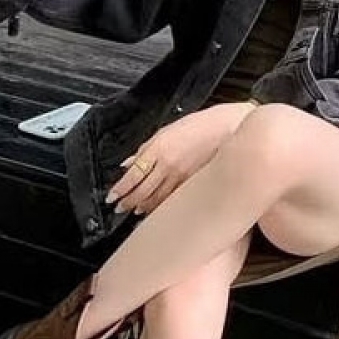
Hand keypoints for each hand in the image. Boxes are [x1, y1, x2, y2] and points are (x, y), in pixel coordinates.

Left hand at [108, 102, 255, 215]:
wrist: (228, 128)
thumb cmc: (198, 126)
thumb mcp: (166, 131)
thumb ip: (145, 149)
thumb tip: (128, 163)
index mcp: (158, 148)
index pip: (133, 174)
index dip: (120, 189)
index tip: (111, 197)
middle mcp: (168, 165)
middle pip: (142, 191)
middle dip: (128, 201)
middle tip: (119, 208)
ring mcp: (181, 177)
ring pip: (156, 199)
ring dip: (143, 207)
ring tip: (134, 211)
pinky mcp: (193, 185)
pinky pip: (172, 200)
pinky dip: (161, 207)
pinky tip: (154, 211)